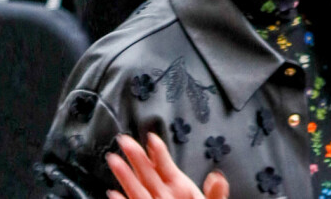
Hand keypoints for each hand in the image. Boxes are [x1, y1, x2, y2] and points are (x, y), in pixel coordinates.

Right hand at [106, 133, 229, 198]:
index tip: (152, 138)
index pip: (165, 164)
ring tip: (114, 160)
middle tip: (126, 140)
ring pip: (136, 188)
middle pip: (147, 171)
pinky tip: (113, 193)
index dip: (158, 152)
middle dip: (136, 156)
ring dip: (124, 175)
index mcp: (178, 185)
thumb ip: (215, 192)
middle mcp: (163, 193)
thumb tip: (217, 178)